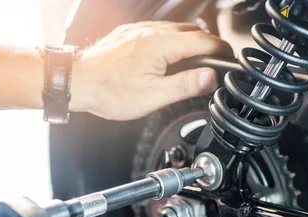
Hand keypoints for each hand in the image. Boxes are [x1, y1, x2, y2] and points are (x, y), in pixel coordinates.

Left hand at [70, 21, 231, 120]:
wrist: (77, 83)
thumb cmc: (110, 92)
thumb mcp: (154, 96)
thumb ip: (186, 85)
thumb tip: (210, 78)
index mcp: (161, 45)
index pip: (204, 41)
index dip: (221, 51)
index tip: (229, 59)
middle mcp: (152, 32)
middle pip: (193, 32)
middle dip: (208, 46)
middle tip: (215, 63)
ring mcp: (140, 30)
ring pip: (176, 30)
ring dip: (190, 43)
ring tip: (195, 63)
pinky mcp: (131, 33)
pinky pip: (160, 31)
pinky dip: (172, 41)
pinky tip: (169, 57)